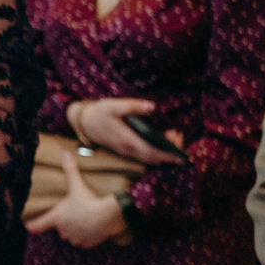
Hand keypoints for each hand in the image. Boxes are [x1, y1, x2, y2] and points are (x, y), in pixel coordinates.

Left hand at [24, 152, 129, 247]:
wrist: (108, 216)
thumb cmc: (88, 201)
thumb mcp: (77, 185)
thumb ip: (70, 170)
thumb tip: (66, 154)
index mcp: (57, 218)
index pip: (38, 225)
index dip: (32, 225)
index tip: (28, 226)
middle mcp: (63, 230)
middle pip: (59, 229)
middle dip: (64, 223)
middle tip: (72, 214)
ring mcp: (76, 238)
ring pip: (72, 237)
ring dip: (75, 231)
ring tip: (83, 221)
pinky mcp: (88, 244)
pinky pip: (84, 242)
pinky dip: (86, 237)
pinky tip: (92, 229)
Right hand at [71, 97, 186, 165]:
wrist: (84, 123)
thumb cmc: (99, 113)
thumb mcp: (113, 105)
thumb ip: (133, 106)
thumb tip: (152, 107)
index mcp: (127, 139)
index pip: (151, 151)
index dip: (168, 154)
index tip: (181, 154)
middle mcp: (128, 149)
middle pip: (153, 158)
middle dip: (170, 152)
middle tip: (178, 136)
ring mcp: (126, 151)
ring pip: (149, 158)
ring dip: (164, 152)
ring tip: (173, 136)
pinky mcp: (126, 150)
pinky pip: (145, 155)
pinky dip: (156, 151)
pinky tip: (162, 140)